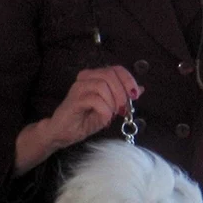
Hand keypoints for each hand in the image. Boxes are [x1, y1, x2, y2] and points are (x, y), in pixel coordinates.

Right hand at [13, 66, 143, 176]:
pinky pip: (95, 99)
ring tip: (112, 114)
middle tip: (123, 109)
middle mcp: (86, 78)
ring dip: (112, 102)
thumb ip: (122, 97)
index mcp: (94, 76)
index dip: (128, 80)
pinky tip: (105, 118)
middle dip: (121, 92)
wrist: (61, 133)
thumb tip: (140, 89)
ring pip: (102, 85)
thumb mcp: (109, 108)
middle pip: (110, 74)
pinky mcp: (74, 100)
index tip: (134, 95)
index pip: (116, 69)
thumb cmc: (84, 120)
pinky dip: (105, 110)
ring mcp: (78, 88)